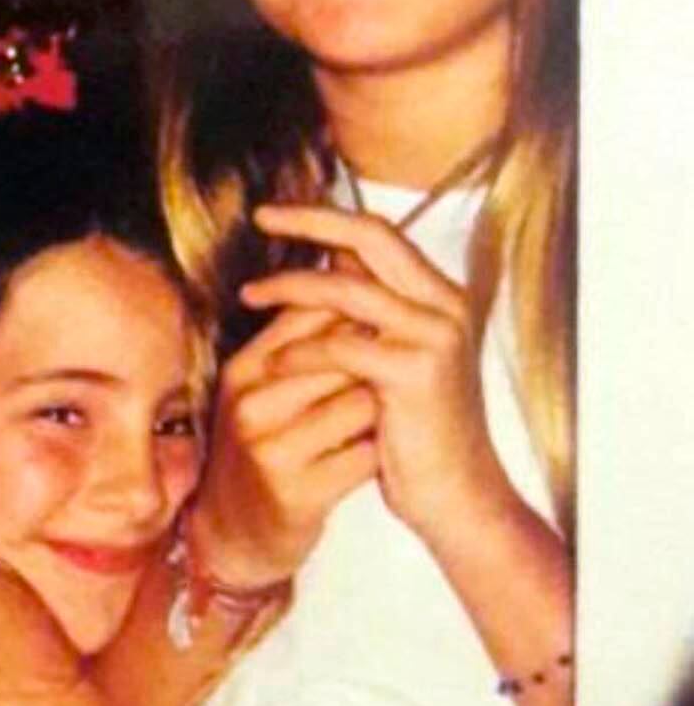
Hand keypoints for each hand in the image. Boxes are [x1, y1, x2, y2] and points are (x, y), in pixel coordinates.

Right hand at [188, 300, 378, 587]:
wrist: (236, 532)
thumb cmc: (267, 447)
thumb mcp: (266, 387)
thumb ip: (304, 332)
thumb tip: (353, 259)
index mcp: (243, 369)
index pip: (312, 312)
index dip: (361, 314)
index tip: (383, 329)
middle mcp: (251, 404)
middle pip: (343, 354)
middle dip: (378, 362)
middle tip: (392, 376)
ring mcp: (272, 449)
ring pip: (361, 403)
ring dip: (383, 409)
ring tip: (379, 419)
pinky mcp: (298, 492)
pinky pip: (366, 455)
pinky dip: (381, 452)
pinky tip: (373, 456)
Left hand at [240, 204, 515, 549]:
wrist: (457, 493)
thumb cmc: (417, 432)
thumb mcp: (393, 361)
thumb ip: (370, 316)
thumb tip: (328, 262)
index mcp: (443, 295)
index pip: (380, 234)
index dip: (327, 216)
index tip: (276, 213)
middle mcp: (447, 304)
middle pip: (371, 238)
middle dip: (310, 221)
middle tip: (261, 217)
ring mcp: (435, 335)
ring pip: (349, 289)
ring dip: (290, 287)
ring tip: (248, 296)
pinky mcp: (415, 372)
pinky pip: (341, 346)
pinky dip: (300, 351)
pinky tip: (272, 363)